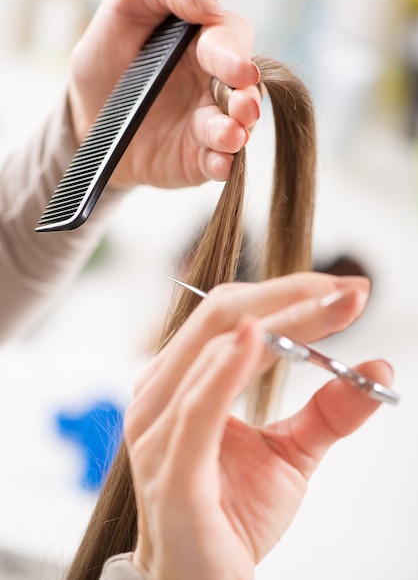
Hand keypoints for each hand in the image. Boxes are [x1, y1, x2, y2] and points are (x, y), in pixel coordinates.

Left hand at [67, 0, 260, 188]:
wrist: (86, 119)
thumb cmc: (107, 59)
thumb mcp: (125, 6)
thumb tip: (210, 3)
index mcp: (203, 44)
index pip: (230, 42)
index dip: (234, 55)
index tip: (237, 69)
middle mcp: (214, 84)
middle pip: (244, 89)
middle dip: (246, 97)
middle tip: (243, 106)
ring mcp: (209, 124)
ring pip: (236, 128)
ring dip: (236, 133)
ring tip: (231, 136)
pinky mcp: (199, 159)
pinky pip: (218, 164)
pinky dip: (223, 165)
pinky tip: (220, 164)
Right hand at [124, 273, 392, 579]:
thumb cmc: (230, 516)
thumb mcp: (289, 453)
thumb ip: (326, 410)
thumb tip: (376, 368)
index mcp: (181, 382)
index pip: (233, 317)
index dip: (289, 295)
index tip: (345, 291)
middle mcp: (160, 395)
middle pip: (223, 319)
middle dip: (290, 297)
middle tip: (347, 291)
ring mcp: (157, 430)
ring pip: (215, 349)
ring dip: (278, 320)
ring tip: (329, 305)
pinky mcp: (169, 469)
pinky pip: (197, 407)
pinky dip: (225, 369)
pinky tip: (256, 338)